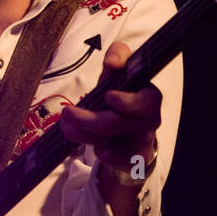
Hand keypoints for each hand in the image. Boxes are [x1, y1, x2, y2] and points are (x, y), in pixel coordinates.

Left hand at [58, 40, 159, 171]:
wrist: (134, 132)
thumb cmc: (123, 96)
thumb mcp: (121, 73)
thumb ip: (118, 57)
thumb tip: (112, 61)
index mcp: (149, 96)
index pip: (143, 100)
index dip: (125, 101)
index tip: (108, 96)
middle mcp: (149, 120)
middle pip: (116, 123)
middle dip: (88, 119)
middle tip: (67, 112)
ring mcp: (141, 141)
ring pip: (109, 141)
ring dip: (82, 133)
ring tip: (67, 125)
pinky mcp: (133, 159)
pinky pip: (112, 158)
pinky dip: (99, 151)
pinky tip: (94, 144)